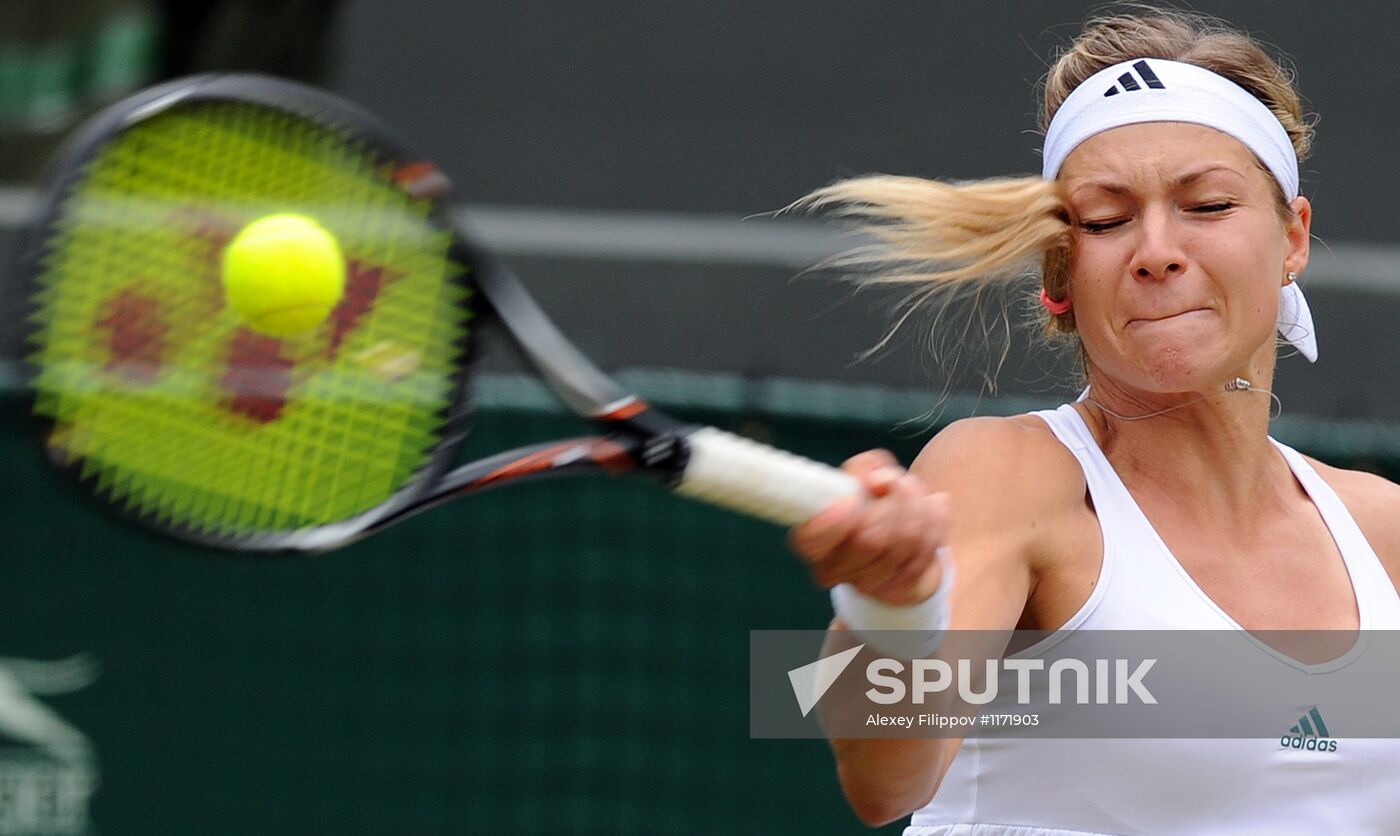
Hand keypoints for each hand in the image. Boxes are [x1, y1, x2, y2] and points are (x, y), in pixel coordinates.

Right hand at [790, 449, 950, 605]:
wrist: (900, 535)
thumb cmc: (870, 500)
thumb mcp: (859, 474)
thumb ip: (864, 467)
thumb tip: (880, 479)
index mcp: (813, 541)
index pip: (814, 540)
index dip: (834, 523)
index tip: (850, 500)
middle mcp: (837, 569)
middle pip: (871, 540)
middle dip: (894, 500)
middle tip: (896, 479)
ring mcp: (872, 584)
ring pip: (906, 541)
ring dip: (917, 504)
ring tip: (913, 489)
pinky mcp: (905, 587)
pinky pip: (929, 547)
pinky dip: (935, 518)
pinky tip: (929, 508)